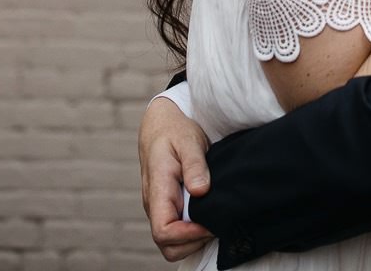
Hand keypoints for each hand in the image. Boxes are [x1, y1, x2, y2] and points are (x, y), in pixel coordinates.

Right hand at [139, 94, 213, 261]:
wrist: (161, 124)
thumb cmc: (174, 130)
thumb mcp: (188, 140)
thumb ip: (194, 165)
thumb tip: (200, 190)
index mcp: (157, 190)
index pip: (163, 231)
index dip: (188, 235)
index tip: (209, 222)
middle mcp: (155, 204)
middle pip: (167, 246)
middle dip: (193, 243)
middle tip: (216, 223)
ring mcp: (159, 208)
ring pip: (172, 244)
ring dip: (194, 240)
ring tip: (214, 219)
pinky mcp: (167, 207)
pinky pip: (176, 232)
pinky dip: (193, 233)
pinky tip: (209, 216)